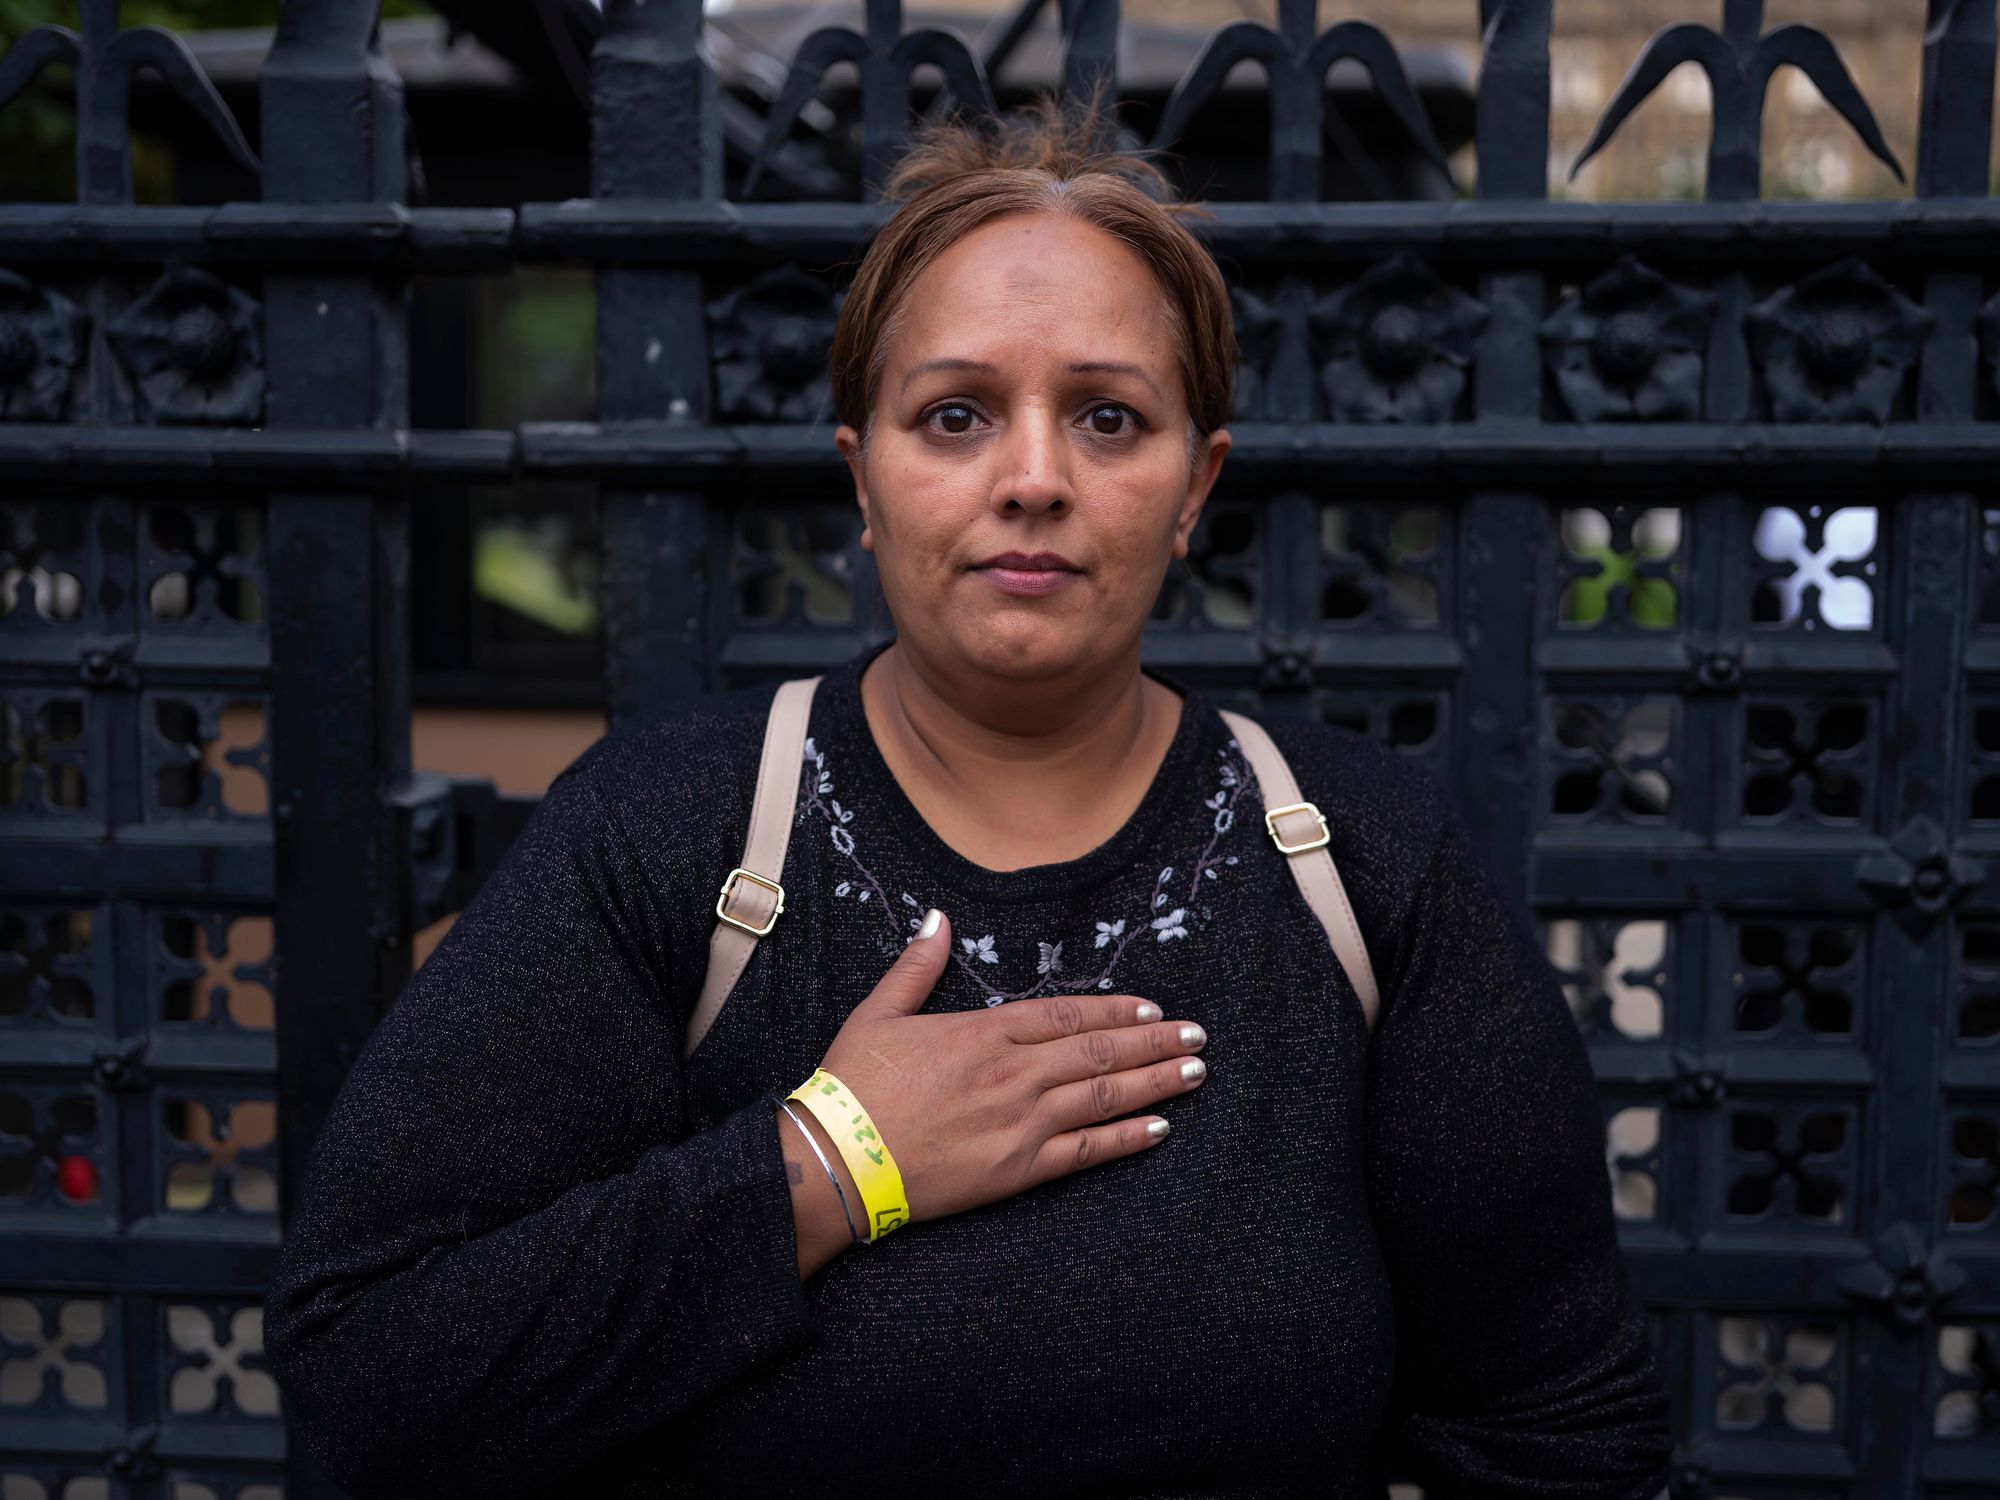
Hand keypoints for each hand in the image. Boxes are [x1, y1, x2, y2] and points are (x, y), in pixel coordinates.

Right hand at [812, 908, 1206, 1225]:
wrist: (836, 1160)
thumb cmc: (851, 1086)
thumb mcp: (879, 1012)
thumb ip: (917, 966)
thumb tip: (939, 917)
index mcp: (984, 1031)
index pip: (1067, 1015)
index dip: (1115, 1011)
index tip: (1152, 1007)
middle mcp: (1013, 1073)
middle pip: (1099, 1052)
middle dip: (1154, 1042)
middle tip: (1197, 1035)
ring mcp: (1021, 1122)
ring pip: (1104, 1097)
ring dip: (1155, 1082)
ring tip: (1194, 1071)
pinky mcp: (1018, 1169)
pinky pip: (1087, 1151)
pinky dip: (1127, 1138)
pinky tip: (1160, 1126)